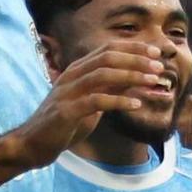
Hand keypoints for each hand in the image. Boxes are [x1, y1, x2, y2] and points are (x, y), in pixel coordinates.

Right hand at [4, 45, 169, 166]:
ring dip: (131, 76)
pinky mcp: (66, 111)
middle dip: (136, 59)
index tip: (156, 52)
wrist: (33, 144)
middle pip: (107, 57)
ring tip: (152, 80)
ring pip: (102, 74)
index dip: (133, 48)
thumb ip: (111, 88)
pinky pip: (96, 100)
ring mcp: (68, 92)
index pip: (108, 49)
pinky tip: (135, 104)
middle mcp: (72, 75)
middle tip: (158, 66)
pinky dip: (118, 101)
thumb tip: (138, 77)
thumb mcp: (92, 102)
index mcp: (78, 70)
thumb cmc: (64, 123)